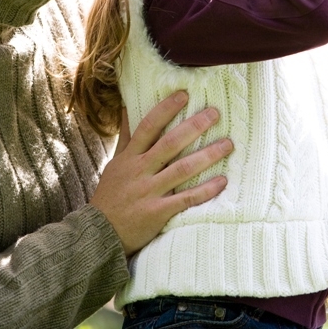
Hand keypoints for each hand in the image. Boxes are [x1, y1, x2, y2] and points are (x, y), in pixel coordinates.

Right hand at [90, 91, 231, 255]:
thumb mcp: (115, 163)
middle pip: (170, 144)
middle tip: (215, 113)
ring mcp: (149, 192)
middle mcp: (140, 171)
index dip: (165, 109)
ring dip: (207, 156)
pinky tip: (222, 181)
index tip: (184, 95)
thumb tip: (126, 106)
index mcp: (130, 157)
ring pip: (182, 169)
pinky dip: (205, 190)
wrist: (99, 233)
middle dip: (194, 127)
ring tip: (228, 144)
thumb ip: (126, 136)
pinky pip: (186, 199)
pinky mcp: (158, 212)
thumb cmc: (111, 195)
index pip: (148, 126)